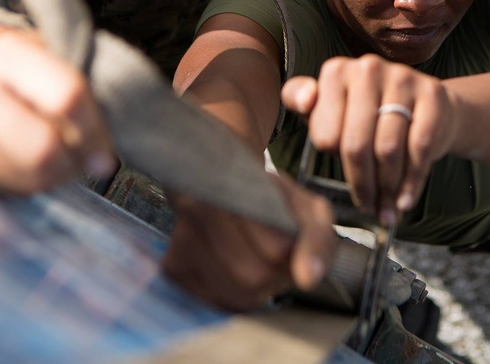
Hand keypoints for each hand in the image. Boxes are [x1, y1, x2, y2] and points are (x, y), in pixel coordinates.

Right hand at [0, 25, 116, 193]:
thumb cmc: (25, 69)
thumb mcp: (56, 60)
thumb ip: (82, 101)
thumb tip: (101, 164)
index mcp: (6, 54)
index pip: (67, 98)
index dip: (94, 132)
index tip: (106, 153)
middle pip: (43, 150)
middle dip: (74, 163)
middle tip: (82, 160)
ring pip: (27, 179)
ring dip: (53, 177)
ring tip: (53, 156)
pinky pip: (5, 193)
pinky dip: (25, 185)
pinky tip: (22, 162)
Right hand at [163, 173, 335, 310]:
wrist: (228, 187)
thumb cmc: (274, 202)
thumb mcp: (308, 209)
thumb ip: (317, 240)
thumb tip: (308, 279)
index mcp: (240, 188)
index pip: (276, 249)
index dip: (292, 256)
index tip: (292, 246)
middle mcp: (201, 208)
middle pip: (251, 276)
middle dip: (272, 276)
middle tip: (274, 259)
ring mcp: (181, 237)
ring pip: (231, 295)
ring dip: (252, 290)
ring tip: (255, 263)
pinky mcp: (172, 265)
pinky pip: (210, 301)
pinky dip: (230, 296)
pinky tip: (233, 273)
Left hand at [282, 55, 457, 225]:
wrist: (429, 107)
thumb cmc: (368, 113)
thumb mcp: (328, 107)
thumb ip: (299, 100)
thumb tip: (305, 101)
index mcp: (336, 72)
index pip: (325, 134)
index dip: (333, 160)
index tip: (340, 174)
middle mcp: (368, 69)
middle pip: (357, 144)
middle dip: (362, 184)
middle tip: (366, 206)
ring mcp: (402, 79)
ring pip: (389, 149)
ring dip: (387, 188)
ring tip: (385, 210)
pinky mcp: (432, 94)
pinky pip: (419, 148)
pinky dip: (412, 182)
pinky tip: (405, 200)